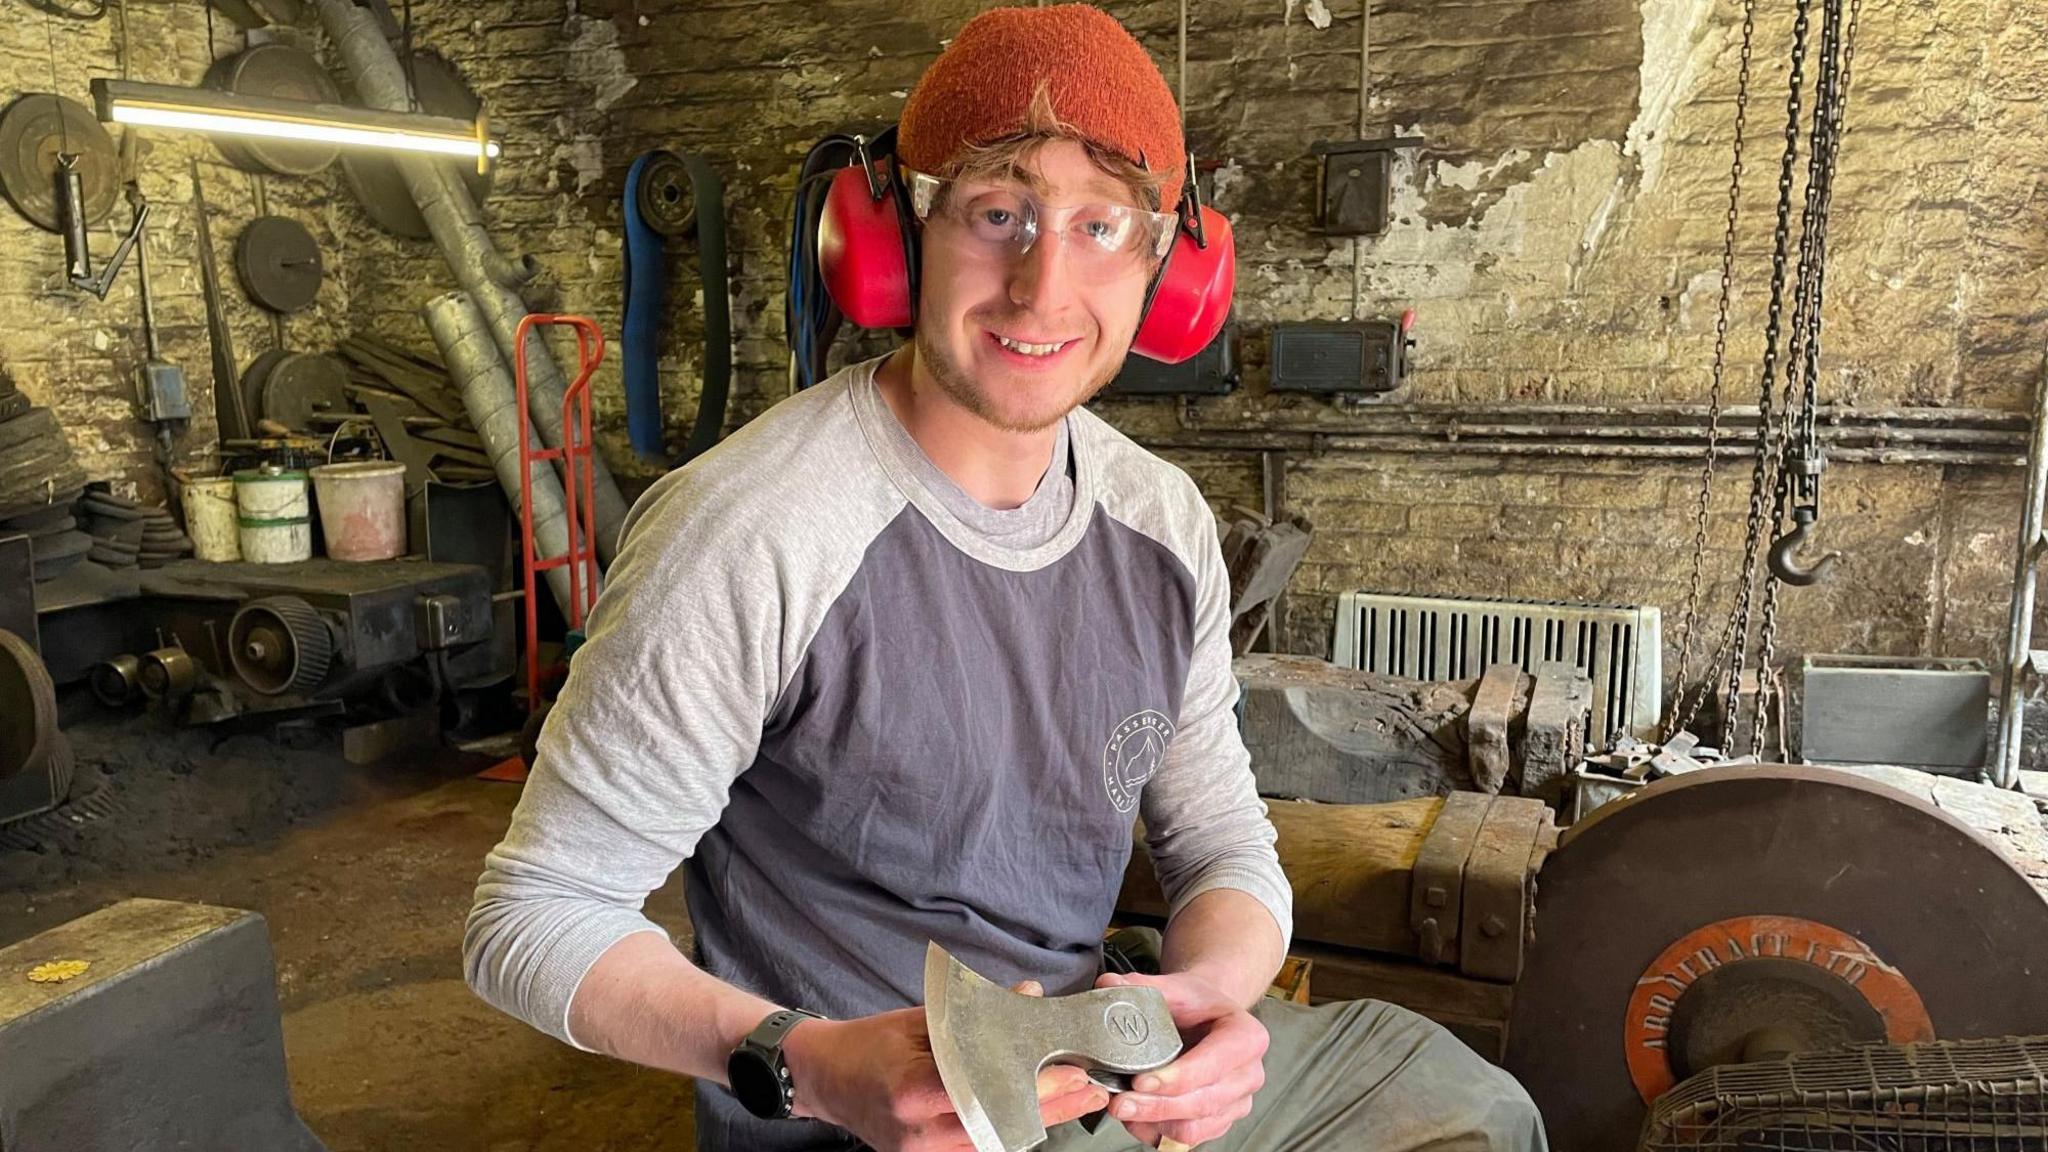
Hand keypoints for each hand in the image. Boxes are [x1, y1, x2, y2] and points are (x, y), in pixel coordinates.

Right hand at [779, 981, 1109, 1151]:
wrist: (823, 1079)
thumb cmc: (867, 1043)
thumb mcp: (918, 1019)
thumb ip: (975, 1013)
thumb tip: (1031, 995)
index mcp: (910, 1090)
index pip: (982, 1090)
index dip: (1030, 1085)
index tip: (1070, 1071)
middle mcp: (916, 1133)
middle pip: (999, 1124)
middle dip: (1051, 1108)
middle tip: (1093, 1089)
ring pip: (993, 1143)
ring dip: (1041, 1122)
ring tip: (1081, 1102)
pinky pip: (977, 1149)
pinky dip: (1011, 1131)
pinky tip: (1042, 1116)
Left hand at [1093, 970, 1268, 1148]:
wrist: (1207, 1017)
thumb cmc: (1196, 1004)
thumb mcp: (1174, 987)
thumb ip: (1141, 986)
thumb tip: (1108, 986)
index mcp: (1247, 1037)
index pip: (1214, 1064)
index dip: (1177, 1077)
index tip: (1140, 1080)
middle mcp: (1249, 1074)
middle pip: (1203, 1102)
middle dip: (1157, 1106)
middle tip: (1120, 1102)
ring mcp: (1237, 1103)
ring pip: (1195, 1128)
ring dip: (1154, 1123)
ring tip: (1123, 1108)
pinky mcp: (1219, 1122)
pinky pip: (1188, 1139)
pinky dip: (1158, 1133)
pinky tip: (1136, 1118)